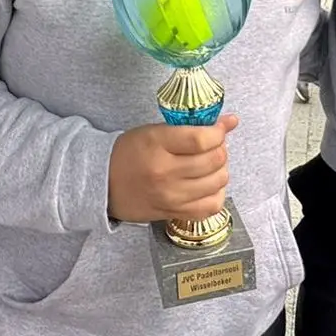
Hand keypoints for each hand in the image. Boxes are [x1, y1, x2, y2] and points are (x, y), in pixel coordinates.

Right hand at [106, 114, 237, 223]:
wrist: (104, 183)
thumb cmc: (129, 153)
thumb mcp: (153, 131)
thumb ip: (190, 128)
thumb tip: (231, 121)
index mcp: (157, 145)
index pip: (201, 139)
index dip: (218, 132)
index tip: (219, 129)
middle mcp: (165, 173)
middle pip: (213, 160)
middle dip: (221, 149)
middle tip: (213, 145)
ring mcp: (170, 196)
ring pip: (217, 182)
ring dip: (221, 170)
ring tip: (210, 164)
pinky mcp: (173, 213)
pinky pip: (211, 206)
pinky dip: (217, 193)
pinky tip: (209, 184)